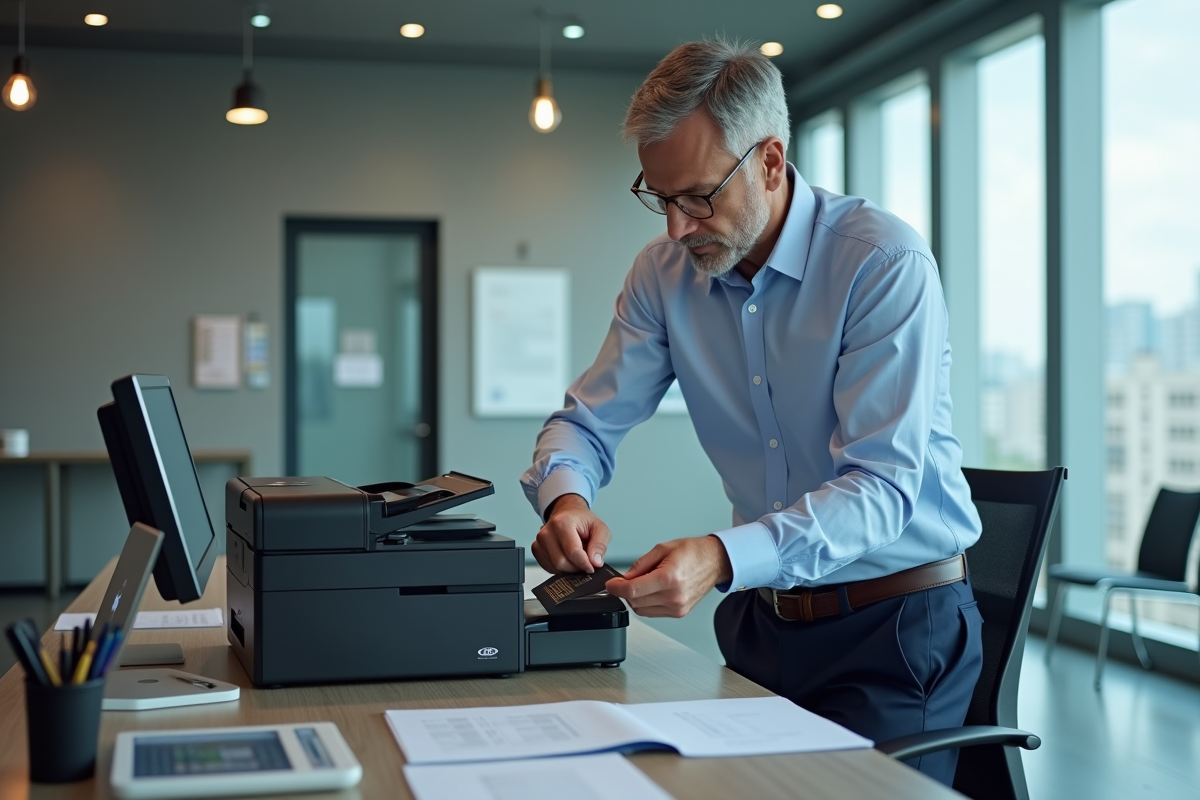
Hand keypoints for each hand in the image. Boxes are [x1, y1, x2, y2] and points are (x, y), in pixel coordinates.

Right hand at [531, 494, 611, 573]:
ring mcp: (539, 541)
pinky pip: (549, 568)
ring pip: (555, 567)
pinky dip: (560, 568)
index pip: (573, 553)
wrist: (568, 513)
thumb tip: (595, 562)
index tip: (592, 567)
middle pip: (561, 563)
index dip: (585, 564)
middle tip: (585, 561)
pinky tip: (566, 557)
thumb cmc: (582, 521)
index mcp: (562, 523)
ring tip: (576, 555)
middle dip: (576, 567)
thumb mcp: (600, 528)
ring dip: (569, 568)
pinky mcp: (536, 549)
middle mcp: (547, 532)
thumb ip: (600, 545)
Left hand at [605, 535, 732, 617]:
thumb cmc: (694, 552)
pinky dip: (646, 603)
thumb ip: (640, 565)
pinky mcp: (679, 612)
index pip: (633, 590)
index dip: (616, 588)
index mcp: (669, 578)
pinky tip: (650, 591)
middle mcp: (674, 596)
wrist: (715, 561)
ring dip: (634, 599)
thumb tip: (625, 578)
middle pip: (635, 602)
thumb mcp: (662, 549)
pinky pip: (653, 612)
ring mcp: (678, 607)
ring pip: (642, 610)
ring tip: (640, 583)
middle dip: (624, 592)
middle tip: (623, 581)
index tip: (611, 584)